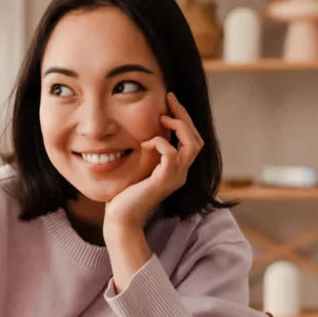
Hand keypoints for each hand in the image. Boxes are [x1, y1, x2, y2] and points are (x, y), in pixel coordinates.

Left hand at [103, 92, 204, 235]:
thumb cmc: (126, 192)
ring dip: (179, 126)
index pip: (193, 139)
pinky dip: (161, 143)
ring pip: (192, 145)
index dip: (185, 119)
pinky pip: (171, 155)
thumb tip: (146, 129)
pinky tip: (146, 142)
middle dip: (184, 116)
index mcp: (178, 169)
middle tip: (169, 100)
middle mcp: (181, 173)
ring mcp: (174, 178)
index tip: (170, 102)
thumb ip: (149, 151)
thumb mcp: (141, 166)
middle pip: (197, 139)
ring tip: (162, 119)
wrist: (120, 216)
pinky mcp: (162, 181)